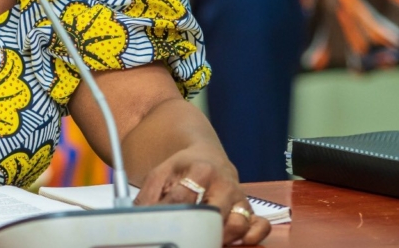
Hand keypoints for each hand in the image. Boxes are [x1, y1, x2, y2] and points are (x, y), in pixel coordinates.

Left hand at [134, 145, 270, 245]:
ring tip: (206, 240)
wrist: (206, 158)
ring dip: (223, 237)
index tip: (159, 224)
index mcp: (200, 170)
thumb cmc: (182, 170)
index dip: (168, 213)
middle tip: (186, 237)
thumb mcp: (160, 175)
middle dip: (199, 229)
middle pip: (214, 213)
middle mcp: (224, 184)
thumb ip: (148, 197)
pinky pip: (260, 226)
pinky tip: (236, 241)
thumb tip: (138, 220)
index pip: (184, 198)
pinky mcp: (249, 209)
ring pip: (238, 223)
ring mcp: (239, 197)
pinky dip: (251, 236)